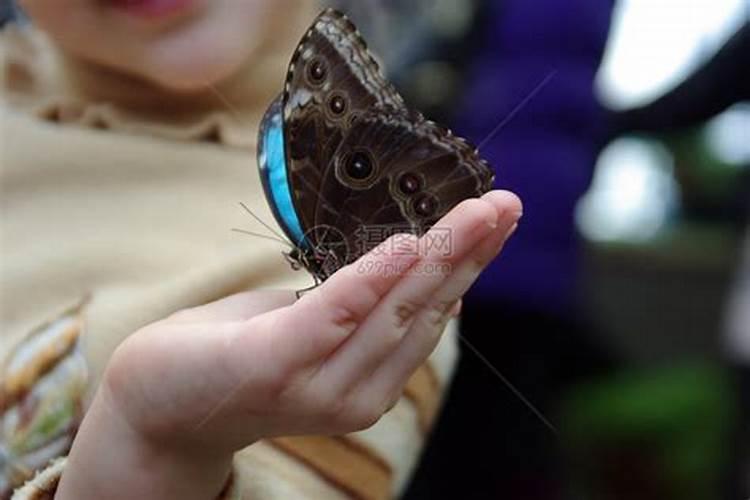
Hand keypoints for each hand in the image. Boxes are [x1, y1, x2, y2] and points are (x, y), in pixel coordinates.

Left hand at [56, 190, 521, 499]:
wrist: (159, 403)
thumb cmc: (238, 353)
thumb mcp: (311, 328)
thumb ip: (361, 306)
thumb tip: (411, 261)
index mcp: (370, 379)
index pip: (430, 316)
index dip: (468, 266)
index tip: (497, 219)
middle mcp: (357, 392)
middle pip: (424, 311)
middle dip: (470, 253)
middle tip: (507, 205)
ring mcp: (319, 384)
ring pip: (392, 310)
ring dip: (439, 256)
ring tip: (477, 213)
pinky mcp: (276, 364)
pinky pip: (335, 313)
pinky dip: (374, 278)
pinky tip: (406, 244)